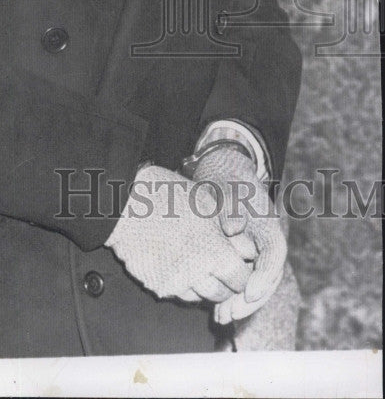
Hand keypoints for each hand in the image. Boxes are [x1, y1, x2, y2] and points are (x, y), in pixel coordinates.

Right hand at [106, 165, 250, 303]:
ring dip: (203, 286)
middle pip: (223, 294)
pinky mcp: (158, 286)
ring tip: (197, 262)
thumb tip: (246, 245)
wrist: (125, 202)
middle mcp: (199, 275)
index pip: (242, 280)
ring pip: (200, 297)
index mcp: (217, 254)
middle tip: (218, 265)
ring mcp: (176, 284)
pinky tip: (178, 264)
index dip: (241, 272)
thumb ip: (230, 226)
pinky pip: (178, 294)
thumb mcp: (207, 201)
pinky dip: (183, 285)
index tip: (236, 263)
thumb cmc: (168, 194)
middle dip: (224, 283)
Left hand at [193, 146, 286, 319]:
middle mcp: (266, 242)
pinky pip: (242, 282)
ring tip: (220, 317)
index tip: (247, 292)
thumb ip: (230, 206)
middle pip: (268, 278)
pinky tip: (216, 311)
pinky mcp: (243, 259)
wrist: (222, 173)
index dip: (264, 276)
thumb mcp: (226, 186)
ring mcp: (256, 252)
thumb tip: (232, 228)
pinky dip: (232, 297)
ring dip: (240, 304)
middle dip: (249, 300)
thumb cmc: (224, 178)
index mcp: (267, 224)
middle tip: (227, 313)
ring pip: (255, 284)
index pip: (274, 254)